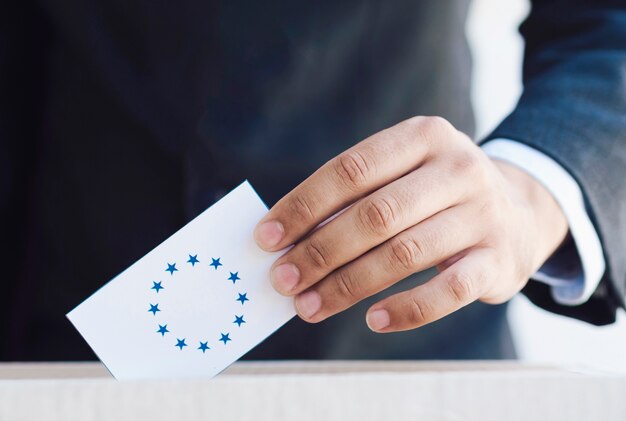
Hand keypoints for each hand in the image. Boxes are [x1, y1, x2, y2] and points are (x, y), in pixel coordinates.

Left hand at [254, 116, 567, 331]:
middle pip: (374, 215)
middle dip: (319, 252)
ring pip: (404, 253)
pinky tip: (372, 319)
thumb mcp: (402, 178)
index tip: (267, 238)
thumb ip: (354, 202)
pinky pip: (448, 291)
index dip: (303, 206)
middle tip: (283, 280)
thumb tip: (289, 242)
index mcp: (424, 136)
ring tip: (309, 306)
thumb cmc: (435, 195)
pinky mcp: (500, 260)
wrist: (519, 211)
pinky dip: (406, 309)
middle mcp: (458, 168)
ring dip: (348, 285)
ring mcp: (484, 213)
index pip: (350, 170)